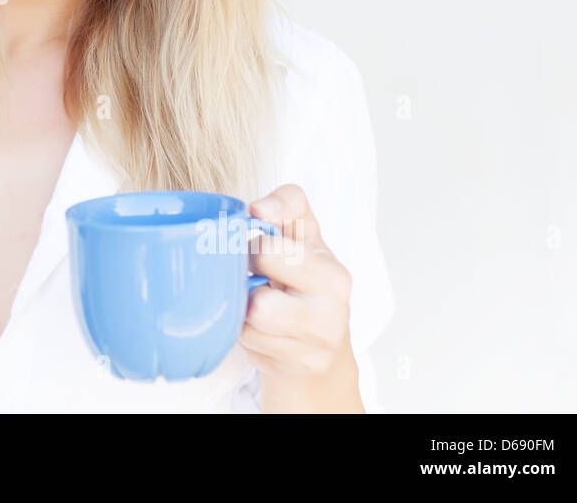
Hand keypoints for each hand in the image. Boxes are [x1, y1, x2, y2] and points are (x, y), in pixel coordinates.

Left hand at [241, 183, 361, 411]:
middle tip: (252, 279)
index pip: (271, 253)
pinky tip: (260, 328)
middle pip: (258, 305)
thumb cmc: (308, 277)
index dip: (252, 247)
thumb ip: (288, 205)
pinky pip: (246, 348)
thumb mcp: (306, 235)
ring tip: (256, 303)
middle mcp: (329, 317)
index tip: (256, 248)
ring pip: (247, 327)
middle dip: (245, 287)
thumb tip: (260, 208)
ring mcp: (311, 350)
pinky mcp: (290, 370)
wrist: (325, 342)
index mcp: (334, 277)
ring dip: (241, 313)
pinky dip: (245, 336)